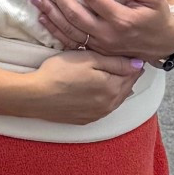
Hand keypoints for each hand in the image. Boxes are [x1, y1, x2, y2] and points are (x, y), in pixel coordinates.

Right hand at [28, 51, 144, 124]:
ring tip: (114, 76)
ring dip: (118, 89)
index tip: (131, 54)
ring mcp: (97, 114)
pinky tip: (99, 92)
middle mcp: (109, 105)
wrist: (35, 95)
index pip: (132, 74)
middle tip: (126, 63)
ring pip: (116, 100)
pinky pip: (103, 109)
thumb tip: (138, 64)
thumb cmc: (59, 73)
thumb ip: (115, 62)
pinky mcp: (85, 120)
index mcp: (112, 88)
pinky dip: (106, 99)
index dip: (133, 63)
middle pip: (126, 88)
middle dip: (128, 76)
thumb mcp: (88, 59)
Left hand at [31, 0, 173, 63]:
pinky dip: (54, 30)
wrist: (163, 44)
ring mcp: (99, 46)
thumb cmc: (157, 16)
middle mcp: (107, 35)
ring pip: (68, 29)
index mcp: (121, 19)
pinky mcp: (95, 52)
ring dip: (50, 12)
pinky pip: (70, 42)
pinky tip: (43, 18)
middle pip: (75, 13)